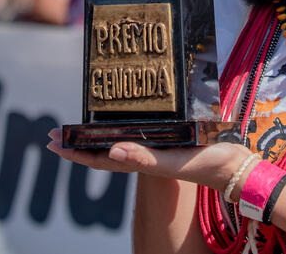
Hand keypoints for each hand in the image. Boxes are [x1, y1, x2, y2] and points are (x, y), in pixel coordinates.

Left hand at [48, 129, 251, 191]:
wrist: (232, 165)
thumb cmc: (204, 163)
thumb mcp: (172, 160)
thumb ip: (143, 157)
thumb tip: (111, 151)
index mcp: (139, 161)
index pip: (98, 158)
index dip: (74, 151)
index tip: (53, 142)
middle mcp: (142, 155)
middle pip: (101, 151)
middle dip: (77, 143)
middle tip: (54, 133)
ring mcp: (153, 148)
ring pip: (115, 144)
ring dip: (93, 137)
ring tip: (77, 128)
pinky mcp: (166, 140)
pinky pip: (134, 135)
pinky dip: (119, 129)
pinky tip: (120, 120)